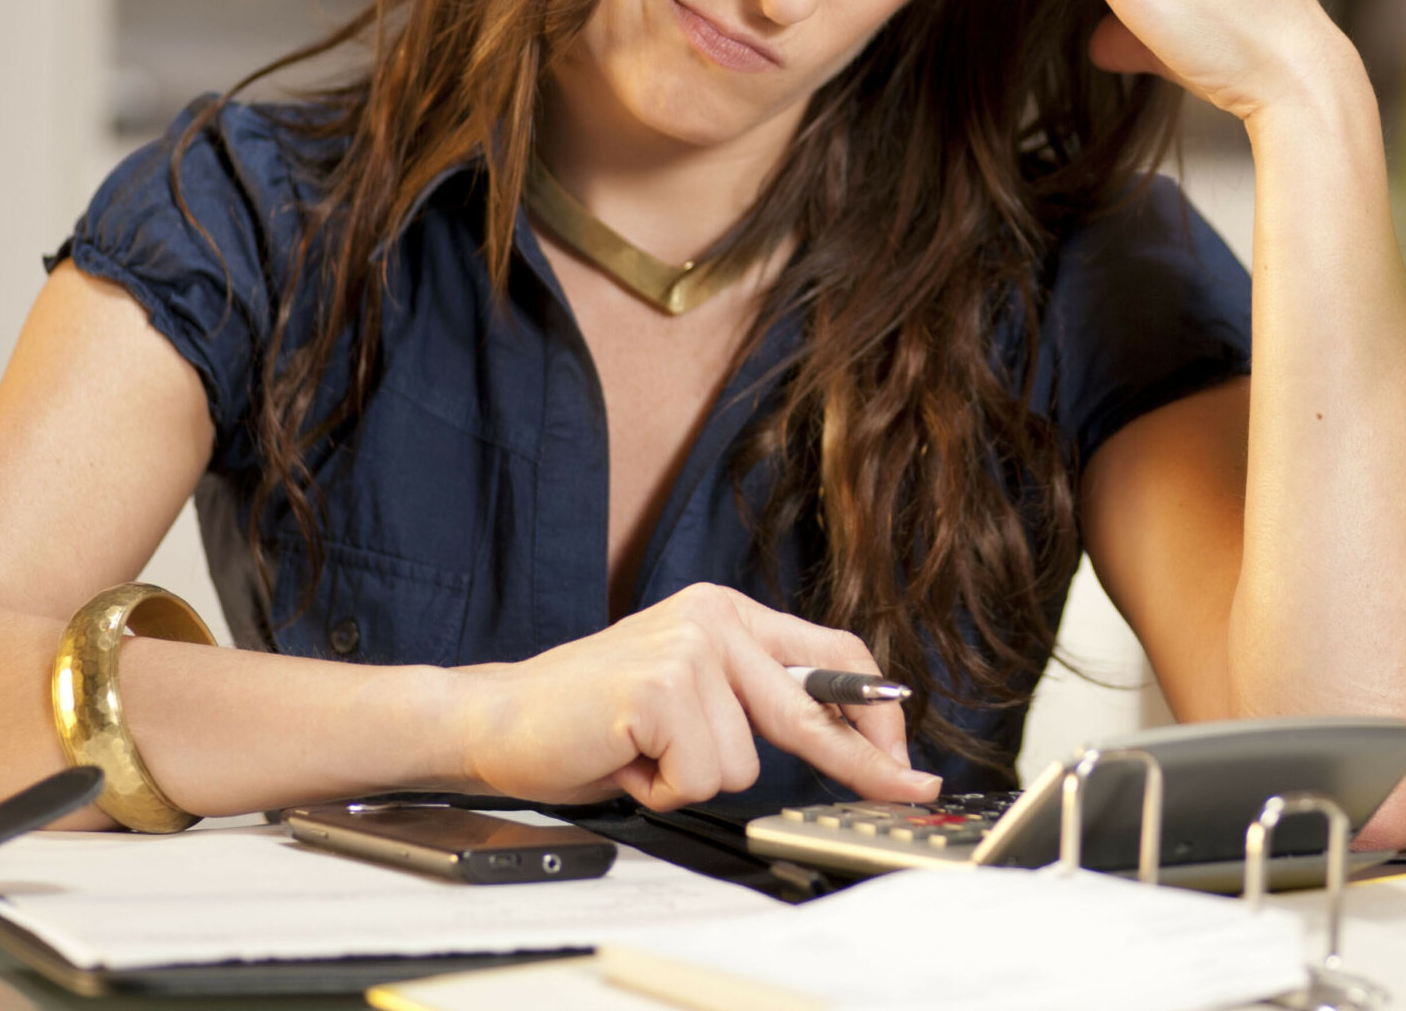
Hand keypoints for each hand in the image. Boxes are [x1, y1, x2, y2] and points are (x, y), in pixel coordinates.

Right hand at [450, 583, 941, 809]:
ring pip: (745, 764)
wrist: (498, 719)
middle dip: (863, 763)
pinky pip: (700, 777)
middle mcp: (715, 619)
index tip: (904, 754)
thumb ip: (750, 699)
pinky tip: (625, 760)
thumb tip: (841, 736)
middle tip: (907, 790)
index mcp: (726, 614)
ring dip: (692, 781)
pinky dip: (662, 790)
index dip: (874, 710)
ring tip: (643, 756)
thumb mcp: (687, 692)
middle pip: (812, 709)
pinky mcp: (661, 687)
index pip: (830, 655)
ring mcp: (689, 649)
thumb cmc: (591, 718)